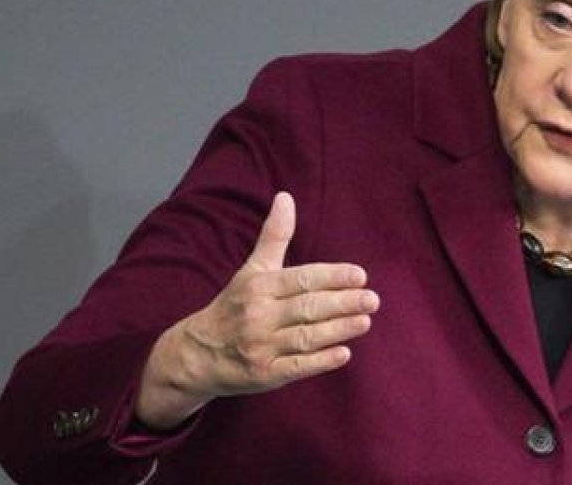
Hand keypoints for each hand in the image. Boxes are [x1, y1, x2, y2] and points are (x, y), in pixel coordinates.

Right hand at [135, 192, 378, 428]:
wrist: (199, 353)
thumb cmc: (234, 306)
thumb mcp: (252, 269)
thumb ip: (275, 236)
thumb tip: (286, 197)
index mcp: (258, 286)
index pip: (301, 279)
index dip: (332, 277)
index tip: (360, 275)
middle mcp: (259, 315)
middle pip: (307, 307)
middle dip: (342, 303)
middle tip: (372, 299)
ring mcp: (261, 346)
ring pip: (305, 337)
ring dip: (338, 329)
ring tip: (365, 321)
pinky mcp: (264, 374)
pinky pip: (296, 366)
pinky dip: (320, 360)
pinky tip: (344, 353)